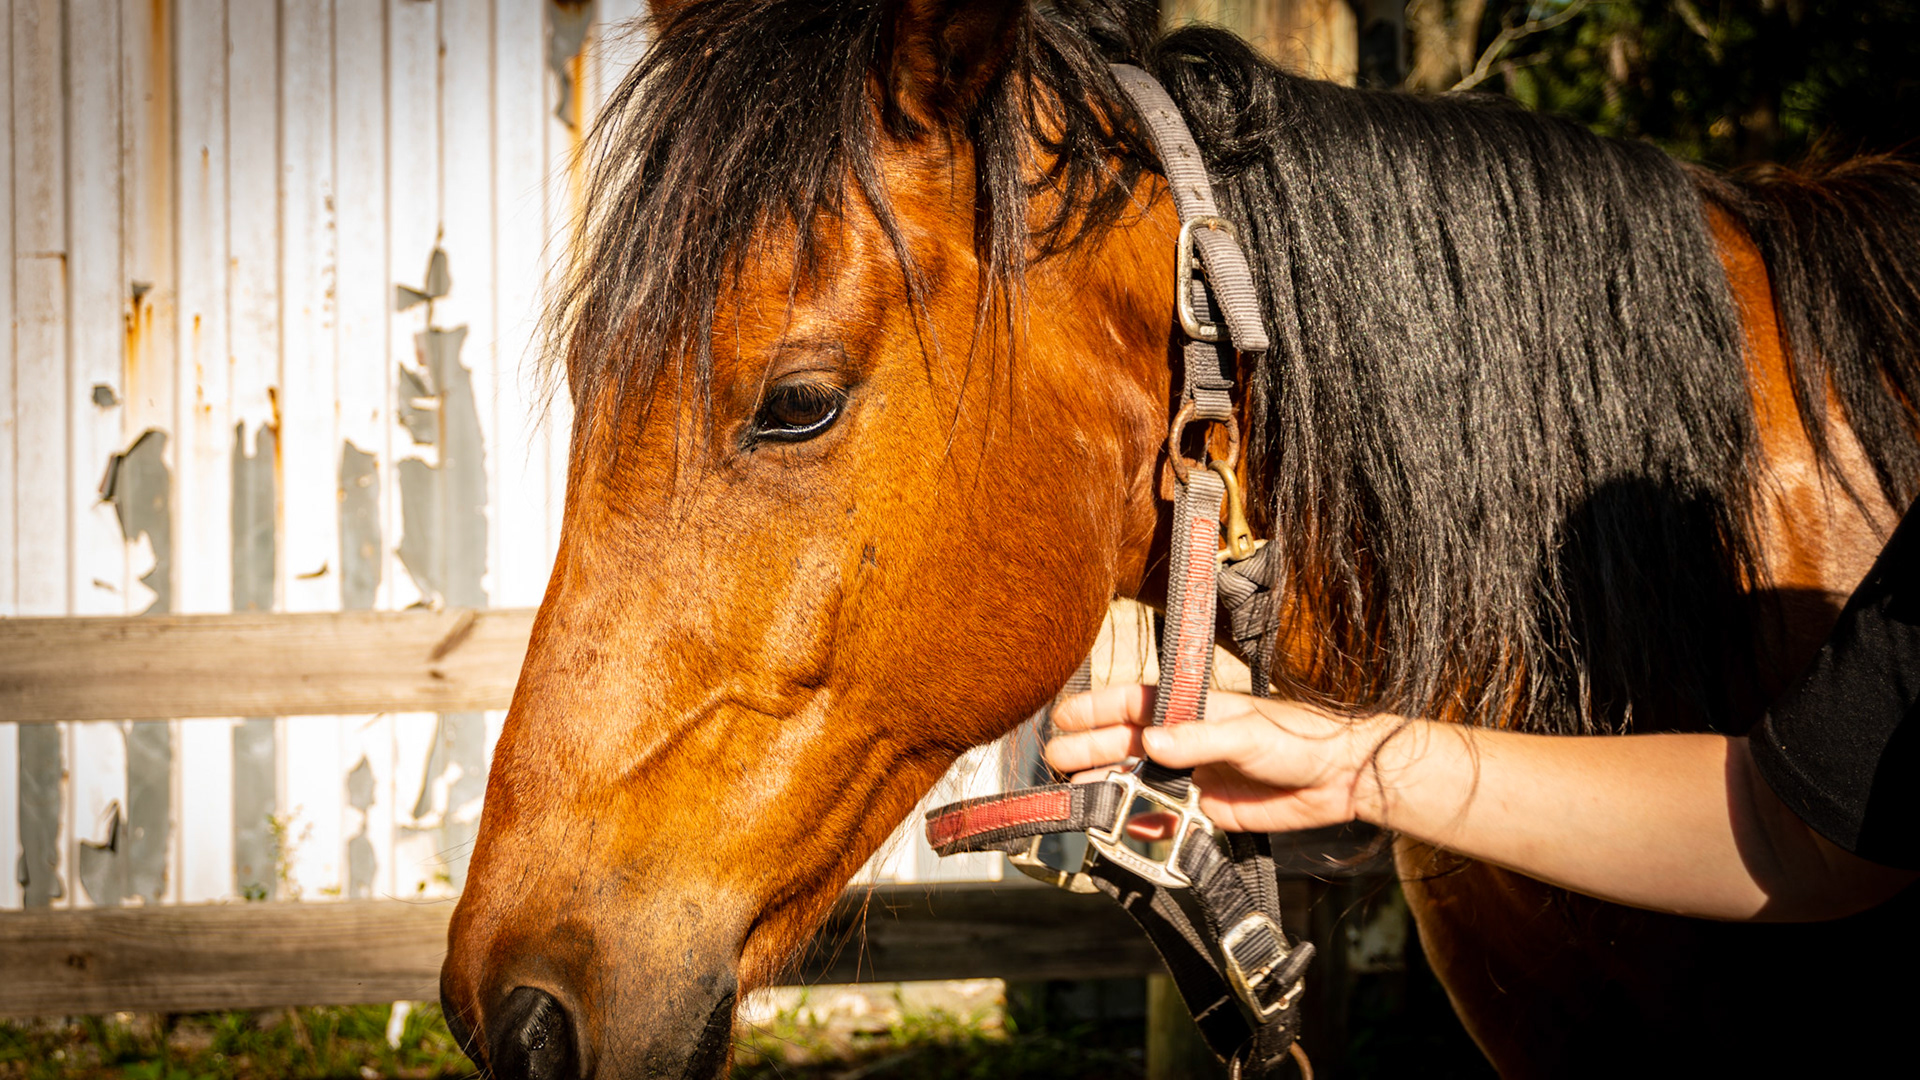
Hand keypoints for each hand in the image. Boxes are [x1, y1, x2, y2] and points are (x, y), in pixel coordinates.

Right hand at [1043, 683, 1404, 833]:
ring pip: (1137, 780)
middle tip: (1054, 760)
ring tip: (1074, 795)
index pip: (1132, 703)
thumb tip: (1150, 742)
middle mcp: (1185, 739)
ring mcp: (1192, 775)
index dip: (1096, 708)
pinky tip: (1123, 829)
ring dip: (1108, 786)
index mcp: (1191, 708)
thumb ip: (1199, 739)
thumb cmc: (1298, 736)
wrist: (1340, 777)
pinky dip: (1143, 824)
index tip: (1062, 717)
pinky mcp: (1206, 810)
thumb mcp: (1246, 732)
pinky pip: (1164, 818)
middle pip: (1125, 743)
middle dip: (1089, 749)